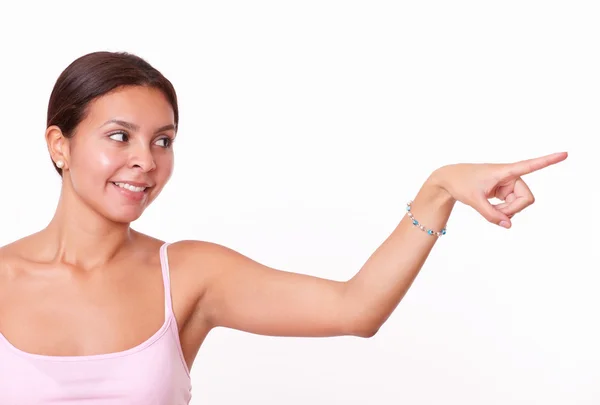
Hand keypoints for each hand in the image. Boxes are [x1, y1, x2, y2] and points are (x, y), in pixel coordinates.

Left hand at [431, 152, 567, 227]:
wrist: (449, 180)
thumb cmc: (461, 183)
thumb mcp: (474, 201)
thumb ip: (491, 215)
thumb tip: (508, 225)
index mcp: (505, 171)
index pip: (530, 165)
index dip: (548, 161)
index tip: (565, 154)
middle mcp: (511, 176)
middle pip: (526, 199)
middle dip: (513, 209)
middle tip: (496, 212)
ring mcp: (508, 184)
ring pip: (520, 204)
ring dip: (507, 211)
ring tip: (490, 207)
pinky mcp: (504, 190)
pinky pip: (512, 206)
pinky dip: (503, 211)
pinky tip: (492, 208)